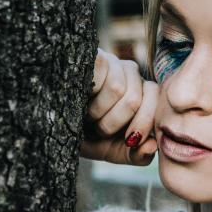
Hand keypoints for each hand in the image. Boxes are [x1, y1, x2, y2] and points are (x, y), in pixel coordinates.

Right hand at [80, 48, 158, 165]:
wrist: (55, 124)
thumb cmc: (89, 135)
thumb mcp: (115, 151)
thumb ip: (138, 155)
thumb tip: (152, 146)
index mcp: (143, 93)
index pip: (156, 99)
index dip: (144, 122)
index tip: (129, 141)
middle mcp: (131, 73)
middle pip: (135, 98)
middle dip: (115, 123)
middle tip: (99, 129)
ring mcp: (112, 61)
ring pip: (116, 88)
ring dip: (97, 112)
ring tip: (86, 114)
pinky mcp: (94, 56)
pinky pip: (100, 72)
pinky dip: (88, 95)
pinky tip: (79, 97)